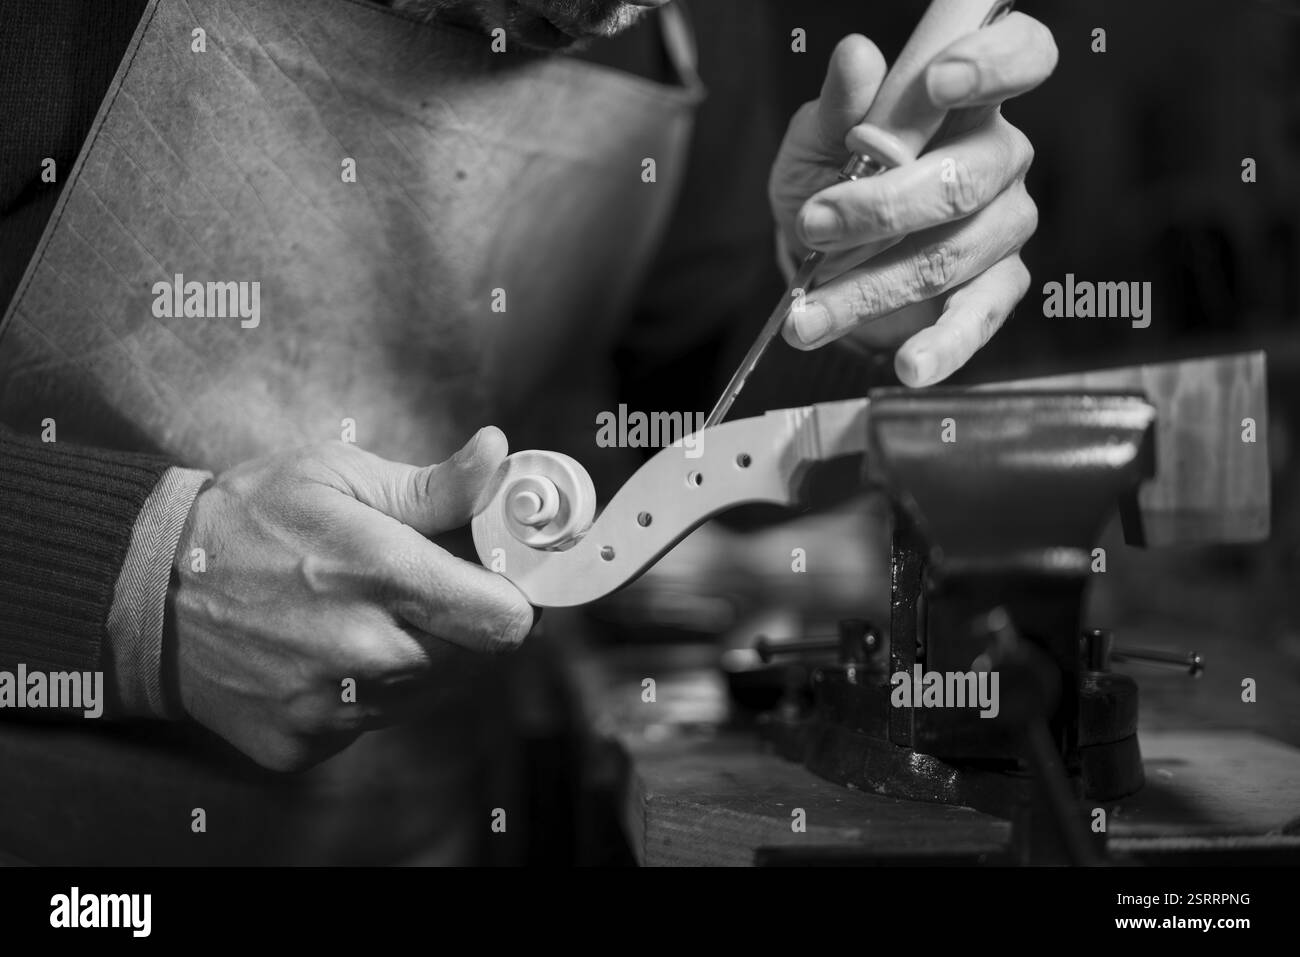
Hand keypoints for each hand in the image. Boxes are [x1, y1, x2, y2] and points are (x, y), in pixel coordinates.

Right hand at [172, 428, 533, 770]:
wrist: (145, 592)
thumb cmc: (247, 519)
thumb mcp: (335, 475)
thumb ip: (431, 485)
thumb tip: (497, 458)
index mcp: (380, 575)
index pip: (505, 618)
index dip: (514, 596)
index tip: (498, 576)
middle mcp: (365, 652)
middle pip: (476, 658)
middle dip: (467, 621)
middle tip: (425, 586)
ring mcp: (333, 706)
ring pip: (429, 692)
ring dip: (421, 654)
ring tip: (366, 611)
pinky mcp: (306, 742)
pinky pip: (375, 721)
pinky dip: (371, 688)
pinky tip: (328, 648)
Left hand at [769, 12, 1057, 385]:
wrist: (819, 256)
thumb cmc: (826, 181)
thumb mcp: (814, 141)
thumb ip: (839, 107)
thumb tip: (856, 57)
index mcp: (963, 96)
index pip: (1016, 54)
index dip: (990, 64)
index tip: (936, 85)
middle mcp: (998, 153)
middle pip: (969, 176)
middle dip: (882, 207)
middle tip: (813, 225)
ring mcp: (1004, 221)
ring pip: (951, 254)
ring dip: (871, 288)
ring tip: (808, 316)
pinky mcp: (997, 284)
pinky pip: (978, 317)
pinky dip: (941, 347)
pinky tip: (911, 366)